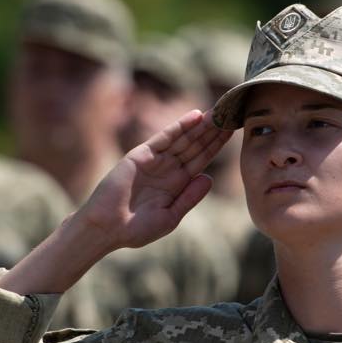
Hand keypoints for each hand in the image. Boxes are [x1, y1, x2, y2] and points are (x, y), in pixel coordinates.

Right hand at [74, 109, 226, 250]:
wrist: (107, 229)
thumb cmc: (136, 230)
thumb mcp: (171, 216)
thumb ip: (190, 197)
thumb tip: (209, 178)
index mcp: (177, 184)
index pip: (202, 159)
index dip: (217, 145)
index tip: (234, 131)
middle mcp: (168, 169)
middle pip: (195, 144)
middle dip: (213, 130)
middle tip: (233, 113)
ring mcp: (155, 161)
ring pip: (183, 138)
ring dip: (201, 125)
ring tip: (220, 112)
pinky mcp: (140, 155)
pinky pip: (164, 138)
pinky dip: (180, 126)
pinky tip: (196, 116)